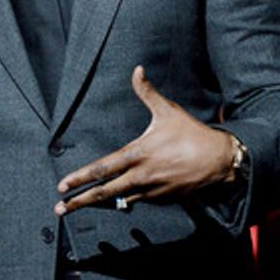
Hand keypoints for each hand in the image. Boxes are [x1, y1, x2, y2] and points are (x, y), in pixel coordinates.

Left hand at [54, 66, 237, 214]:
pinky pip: (140, 200)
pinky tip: (121, 197)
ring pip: (121, 199)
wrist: (219, 159)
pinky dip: (128, 199)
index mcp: (138, 154)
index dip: (81, 177)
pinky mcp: (163, 199)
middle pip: (105, 193)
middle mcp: (142, 176)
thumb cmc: (192, 133)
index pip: (103, 168)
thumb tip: (137, 70)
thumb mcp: (167, 110)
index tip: (62, 185)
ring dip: (102, 202)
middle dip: (79, 202)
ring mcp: (152, 191)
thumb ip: (147, 92)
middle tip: (60, 209)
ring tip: (83, 204)